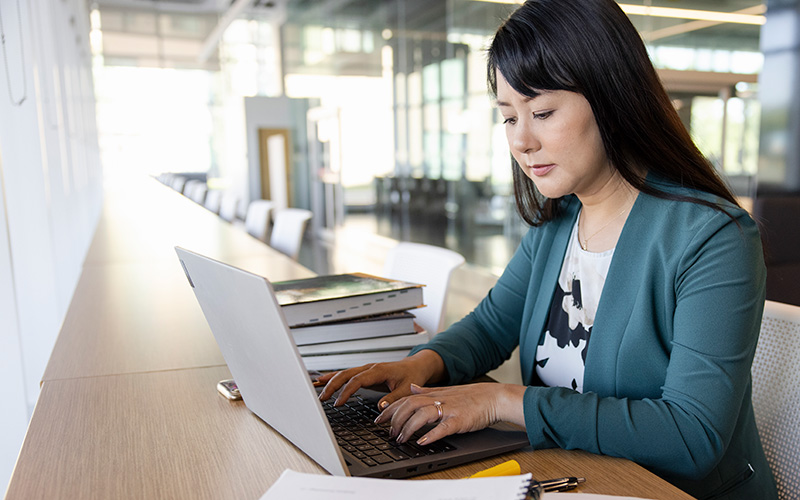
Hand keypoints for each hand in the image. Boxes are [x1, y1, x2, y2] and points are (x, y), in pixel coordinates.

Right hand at [316, 349, 445, 407]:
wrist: (415, 367)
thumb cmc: (412, 376)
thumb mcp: (407, 389)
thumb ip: (394, 398)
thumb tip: (380, 406)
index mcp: (378, 370)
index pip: (357, 381)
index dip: (346, 391)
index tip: (338, 403)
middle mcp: (370, 368)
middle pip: (346, 374)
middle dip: (332, 385)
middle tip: (322, 398)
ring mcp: (367, 369)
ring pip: (344, 373)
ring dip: (331, 381)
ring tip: (318, 390)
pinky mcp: (365, 372)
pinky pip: (347, 374)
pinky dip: (335, 377)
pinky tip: (324, 381)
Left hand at [376, 382, 525, 445]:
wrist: (493, 398)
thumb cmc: (472, 397)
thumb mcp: (446, 390)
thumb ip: (427, 390)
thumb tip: (411, 387)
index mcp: (434, 394)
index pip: (406, 399)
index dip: (391, 409)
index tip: (379, 419)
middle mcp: (438, 400)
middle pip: (410, 405)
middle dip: (395, 419)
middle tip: (388, 432)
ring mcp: (448, 409)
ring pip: (422, 415)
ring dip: (408, 427)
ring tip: (400, 438)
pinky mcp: (459, 420)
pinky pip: (442, 427)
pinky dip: (430, 434)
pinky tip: (421, 442)